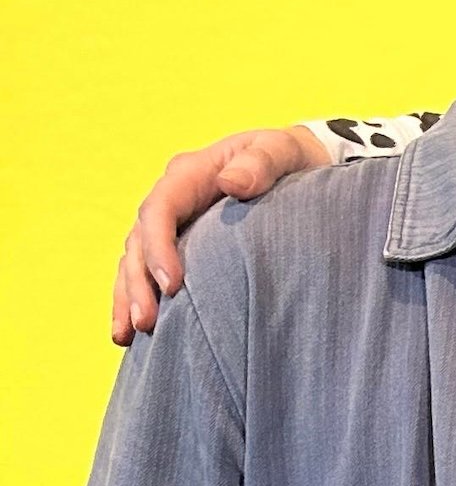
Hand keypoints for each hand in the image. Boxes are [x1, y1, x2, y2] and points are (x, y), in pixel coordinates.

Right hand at [113, 128, 325, 343]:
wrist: (296, 164)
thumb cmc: (288, 156)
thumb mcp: (281, 150)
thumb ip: (262, 162)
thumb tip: (231, 181)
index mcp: (189, 173)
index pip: (160, 209)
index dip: (159, 246)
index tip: (172, 284)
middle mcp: (172, 199)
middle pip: (140, 242)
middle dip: (138, 283)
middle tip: (146, 322)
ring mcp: (172, 223)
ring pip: (135, 262)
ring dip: (129, 298)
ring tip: (128, 336)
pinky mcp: (179, 245)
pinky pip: (147, 273)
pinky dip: (137, 300)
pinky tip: (132, 335)